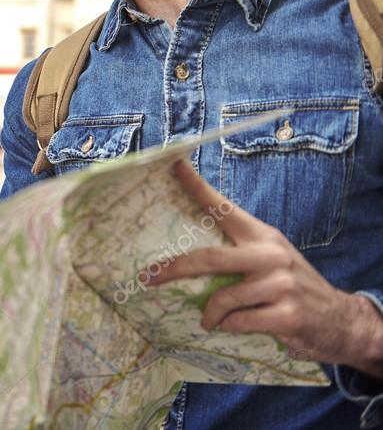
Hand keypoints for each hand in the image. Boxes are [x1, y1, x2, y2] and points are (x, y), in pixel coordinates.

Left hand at [146, 160, 382, 375]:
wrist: (341, 320)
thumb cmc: (293, 288)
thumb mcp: (270, 260)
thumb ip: (238, 253)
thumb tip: (188, 257)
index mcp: (262, 235)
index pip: (224, 207)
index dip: (197, 186)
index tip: (174, 165)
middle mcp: (271, 254)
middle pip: (209, 258)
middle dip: (173, 268)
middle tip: (149, 277)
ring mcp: (281, 284)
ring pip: (222, 297)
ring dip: (209, 313)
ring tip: (208, 319)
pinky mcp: (287, 315)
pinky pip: (239, 322)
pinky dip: (227, 327)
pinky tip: (229, 327)